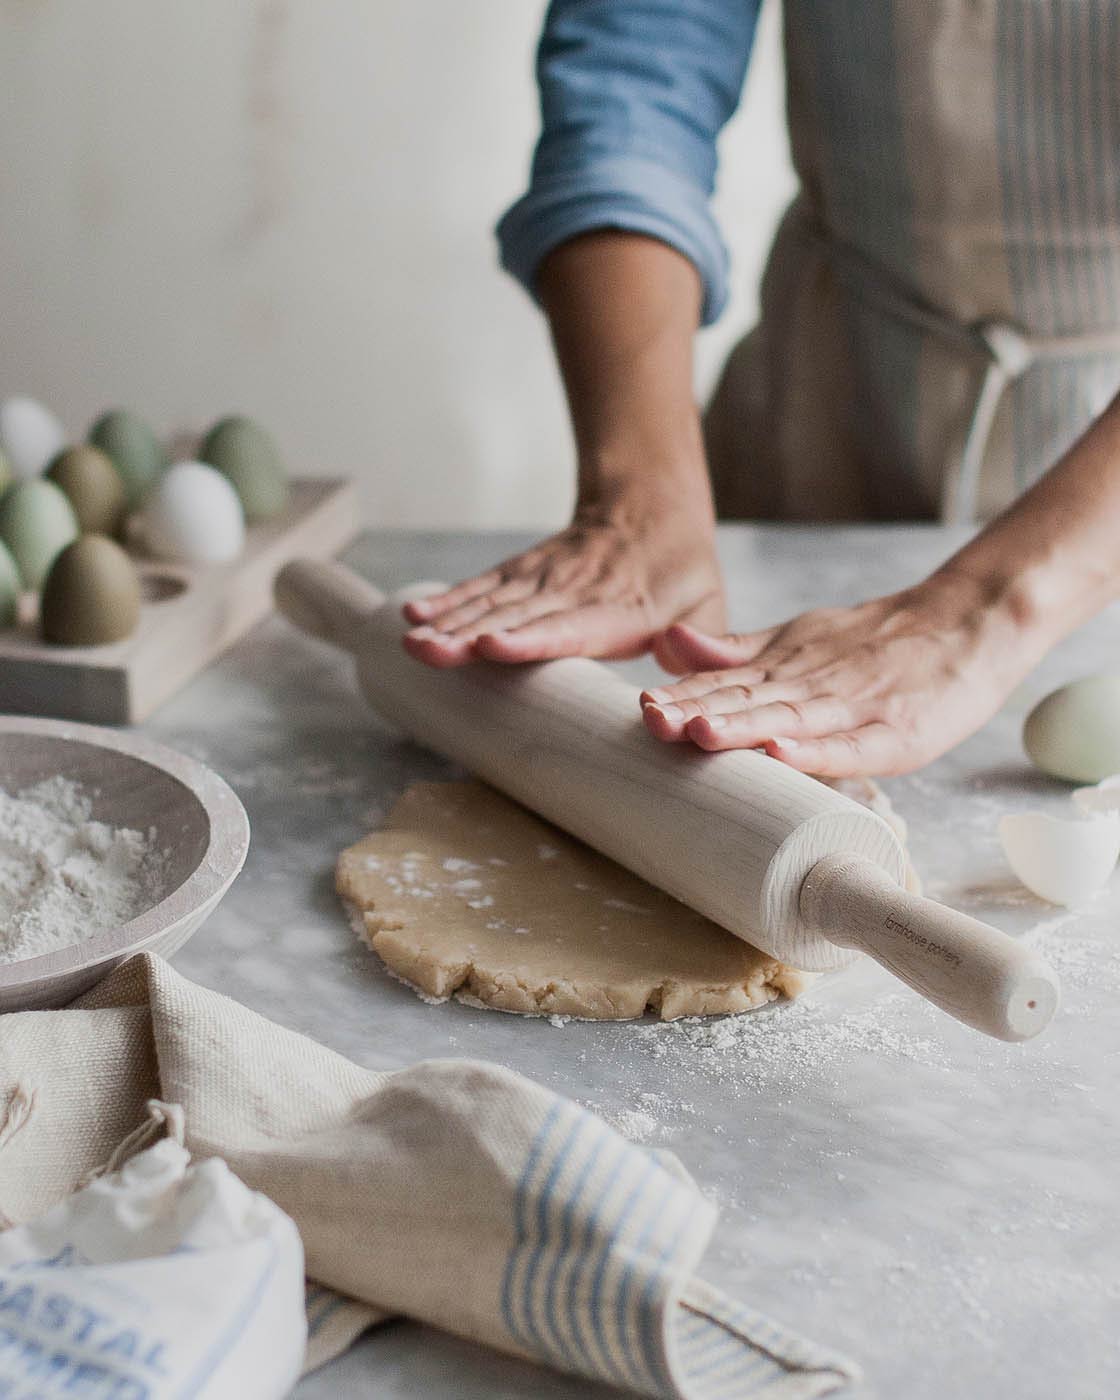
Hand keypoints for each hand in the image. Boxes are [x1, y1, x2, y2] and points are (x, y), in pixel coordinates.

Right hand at [402, 494, 723, 665]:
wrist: (652, 506)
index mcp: (619, 608)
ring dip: (448, 623)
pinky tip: (415, 614)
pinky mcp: (523, 570)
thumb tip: (675, 655)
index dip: (528, 639)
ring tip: (412, 642)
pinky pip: (482, 585)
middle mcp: (572, 591)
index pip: (567, 627)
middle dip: (466, 636)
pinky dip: (448, 599)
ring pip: (490, 602)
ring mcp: (543, 577)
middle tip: (426, 652)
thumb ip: (699, 639)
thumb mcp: (708, 605)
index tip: (490, 647)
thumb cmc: (681, 574)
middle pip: (513, 617)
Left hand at [640, 572, 1047, 775]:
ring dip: (744, 727)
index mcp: (785, 666)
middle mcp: (811, 684)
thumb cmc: (874, 643)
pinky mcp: (895, 733)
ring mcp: (853, 707)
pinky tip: (782, 752)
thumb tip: (668, 645)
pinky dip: (817, 749)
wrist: (966, 623)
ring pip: (790, 718)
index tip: (642, 708)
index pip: (725, 683)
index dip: (685, 696)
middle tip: (654, 722)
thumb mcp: (799, 637)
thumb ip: (734, 650)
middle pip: (749, 700)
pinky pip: (851, 745)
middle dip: (699, 713)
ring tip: (699, 735)